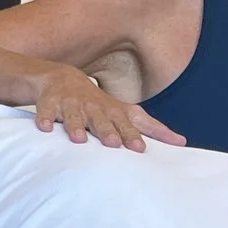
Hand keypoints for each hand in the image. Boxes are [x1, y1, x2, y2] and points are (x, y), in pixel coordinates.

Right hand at [32, 66, 184, 151]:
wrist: (62, 77)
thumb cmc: (99, 104)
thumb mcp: (125, 112)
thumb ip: (152, 128)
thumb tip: (182, 142)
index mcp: (112, 111)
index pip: (126, 124)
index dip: (133, 136)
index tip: (140, 150)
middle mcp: (94, 107)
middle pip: (101, 120)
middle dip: (107, 131)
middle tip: (112, 144)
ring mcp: (71, 104)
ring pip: (74, 115)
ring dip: (76, 126)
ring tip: (79, 138)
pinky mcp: (50, 103)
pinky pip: (45, 111)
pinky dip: (44, 118)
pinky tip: (45, 128)